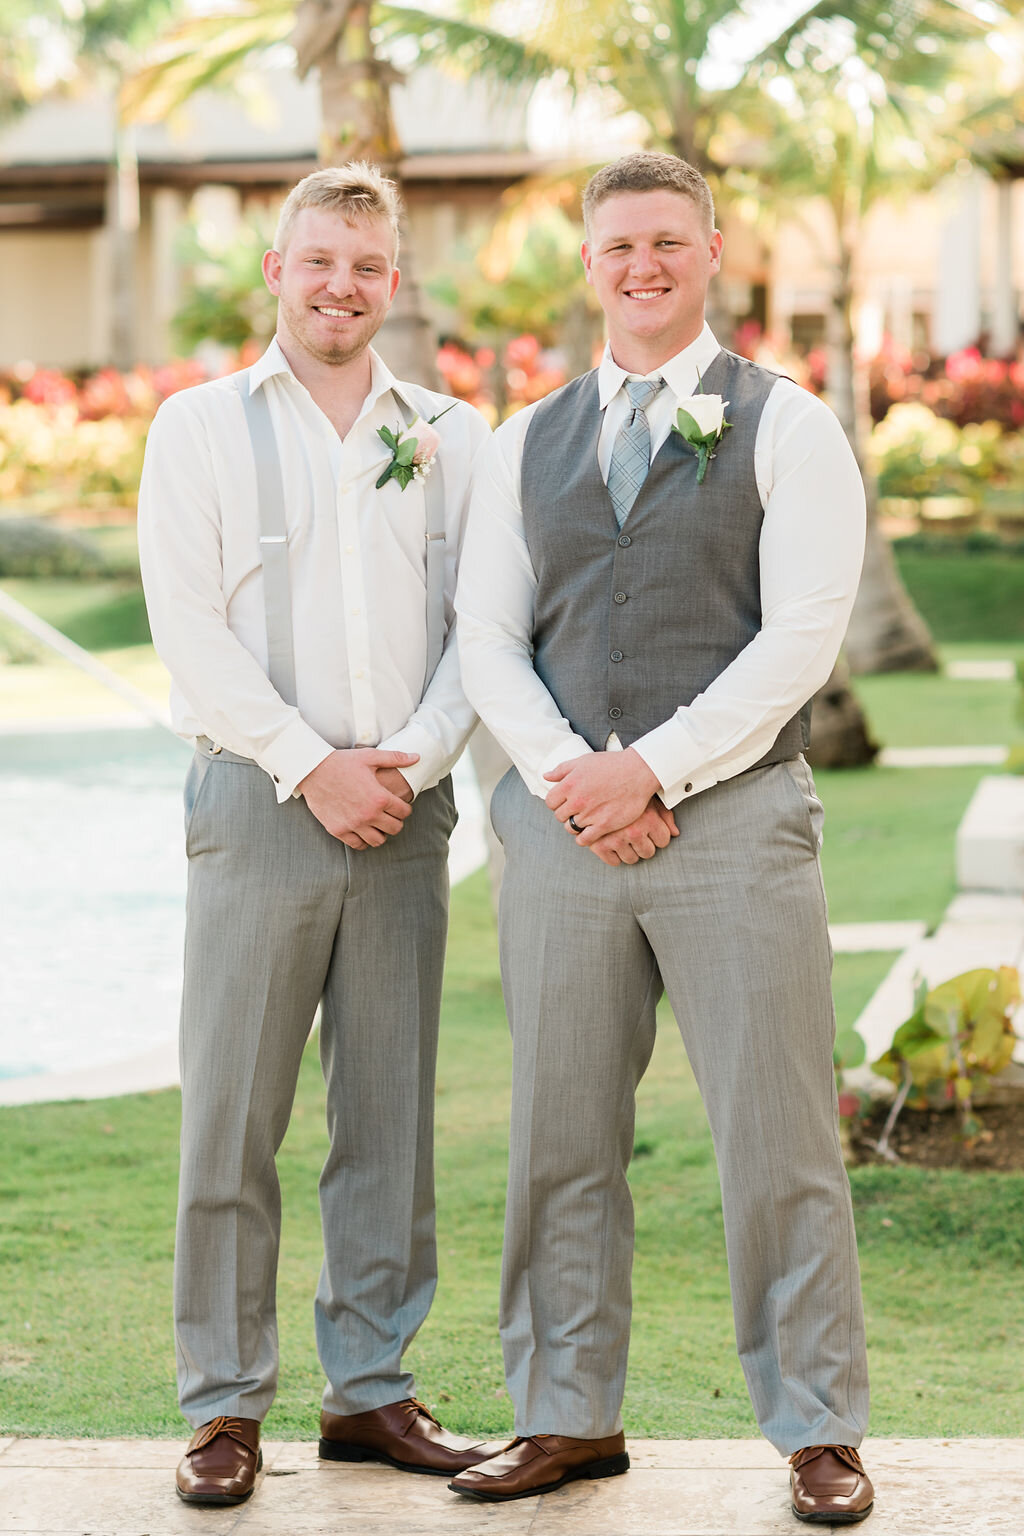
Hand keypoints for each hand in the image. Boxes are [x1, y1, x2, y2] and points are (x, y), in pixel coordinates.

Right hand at [297, 749, 418, 848]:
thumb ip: (396, 758)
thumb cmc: (342, 762)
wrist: (312, 770)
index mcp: (380, 797)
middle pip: (395, 828)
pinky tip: (363, 830)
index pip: (404, 812)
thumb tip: (417, 757)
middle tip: (389, 814)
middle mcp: (369, 814)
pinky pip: (358, 844)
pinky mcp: (339, 830)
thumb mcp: (370, 757)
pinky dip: (363, 840)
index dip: (405, 808)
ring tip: (377, 824)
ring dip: (381, 833)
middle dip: (395, 821)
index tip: (399, 805)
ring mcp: (353, 825)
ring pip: (379, 841)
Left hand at [545, 748, 660, 843]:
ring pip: (571, 828)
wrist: (638, 772)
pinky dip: (583, 839)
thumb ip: (562, 769)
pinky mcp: (604, 824)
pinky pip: (584, 839)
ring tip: (585, 820)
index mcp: (569, 784)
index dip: (557, 803)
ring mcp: (590, 814)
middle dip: (566, 813)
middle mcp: (577, 800)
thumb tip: (546, 776)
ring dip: (575, 825)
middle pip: (560, 816)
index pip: (550, 802)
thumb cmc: (611, 764)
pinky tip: (588, 833)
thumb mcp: (583, 761)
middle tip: (577, 811)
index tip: (566, 802)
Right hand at [587, 797, 678, 865]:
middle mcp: (634, 830)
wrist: (594, 785)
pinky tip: (610, 842)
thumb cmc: (626, 790)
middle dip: (643, 844)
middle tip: (633, 832)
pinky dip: (612, 855)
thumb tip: (675, 833)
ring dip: (628, 850)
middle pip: (648, 852)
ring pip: (631, 859)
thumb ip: (665, 815)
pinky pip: (613, 861)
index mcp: (649, 819)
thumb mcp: (648, 798)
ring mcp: (616, 839)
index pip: (663, 841)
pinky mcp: (599, 845)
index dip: (657, 836)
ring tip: (622, 836)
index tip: (649, 829)